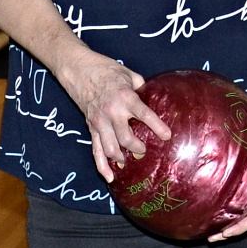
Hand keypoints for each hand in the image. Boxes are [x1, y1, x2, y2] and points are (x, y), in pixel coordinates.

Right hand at [67, 56, 171, 182]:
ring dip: (121, 157)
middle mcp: (112, 112)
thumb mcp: (128, 74)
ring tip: (129, 160)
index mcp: (125, 97)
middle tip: (144, 150)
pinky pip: (96, 150)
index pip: (144, 115)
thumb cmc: (106, 69)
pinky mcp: (91, 127)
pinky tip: (110, 178)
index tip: (167, 136)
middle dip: (138, 148)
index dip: (157, 127)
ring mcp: (99, 122)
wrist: (79, 69)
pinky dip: (102, 166)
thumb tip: (154, 96)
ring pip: (110, 148)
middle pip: (126, 139)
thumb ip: (142, 87)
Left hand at [207, 130, 246, 240]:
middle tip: (211, 238)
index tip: (226, 233)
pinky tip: (212, 208)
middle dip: (228, 231)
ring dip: (224, 222)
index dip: (240, 227)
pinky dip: (224, 207)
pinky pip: (235, 200)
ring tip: (208, 229)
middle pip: (244, 221)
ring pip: (238, 213)